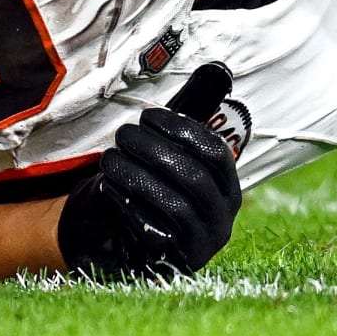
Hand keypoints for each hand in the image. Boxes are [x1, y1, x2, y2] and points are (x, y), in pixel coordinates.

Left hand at [58, 64, 241, 278]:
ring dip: (135, 175)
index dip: (181, 128)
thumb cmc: (155, 188)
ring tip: (109, 158)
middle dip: (152, 149)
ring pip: (172, 204)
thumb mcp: (174, 159)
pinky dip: (127, 206)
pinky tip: (107, 188)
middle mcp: (222, 218)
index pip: (216, 152)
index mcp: (228, 187)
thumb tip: (213, 72)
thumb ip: (186, 128)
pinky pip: (152, 233)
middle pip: (192, 176)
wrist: (132, 243)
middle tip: (123, 134)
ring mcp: (200, 244)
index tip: (148, 115)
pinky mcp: (173, 263)